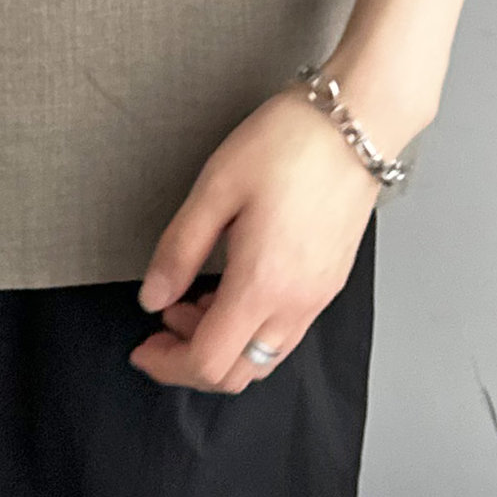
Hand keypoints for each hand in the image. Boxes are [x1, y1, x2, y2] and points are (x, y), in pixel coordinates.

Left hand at [127, 85, 391, 394]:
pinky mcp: (330, 281)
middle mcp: (296, 303)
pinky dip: (250, 327)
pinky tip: (230, 286)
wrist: (354, 123)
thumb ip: (180, 249)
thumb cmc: (288, 144)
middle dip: (192, 359)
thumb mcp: (216, 187)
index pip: (209, 362)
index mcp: (263, 284)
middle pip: (239, 373)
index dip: (168, 365)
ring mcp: (319, 296)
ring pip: (264, 357)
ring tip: (191, 298)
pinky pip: (285, 331)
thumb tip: (153, 297)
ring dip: (222, 343)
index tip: (142, 347)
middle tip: (163, 322)